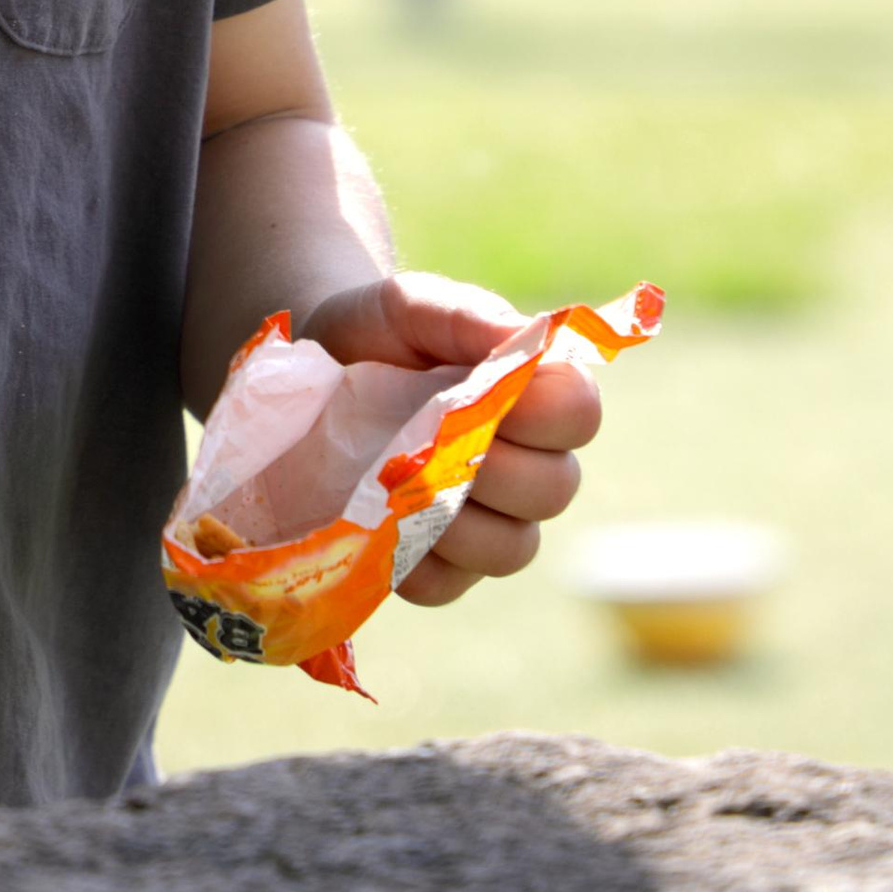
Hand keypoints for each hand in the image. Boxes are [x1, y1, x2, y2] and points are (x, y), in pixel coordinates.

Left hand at [297, 270, 599, 609]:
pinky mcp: (440, 565)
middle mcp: (528, 464)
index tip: (485, 390)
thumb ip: (468, 317)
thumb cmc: (377, 333)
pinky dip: (416, 561)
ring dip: (456, 521)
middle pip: (554, 489)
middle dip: (493, 466)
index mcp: (537, 396)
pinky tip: (383, 524)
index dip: (543, 411)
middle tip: (431, 439)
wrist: (312, 372)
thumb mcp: (411, 306)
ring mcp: (489, 522)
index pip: (580, 415)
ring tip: (400, 482)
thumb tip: (529, 339)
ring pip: (512, 549)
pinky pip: (448, 585)